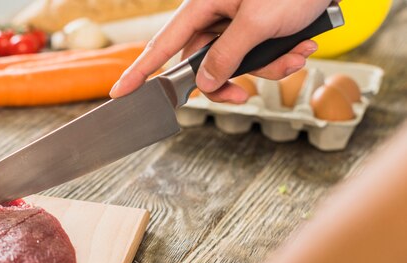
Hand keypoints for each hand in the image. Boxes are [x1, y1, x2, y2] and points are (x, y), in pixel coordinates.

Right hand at [110, 0, 333, 102]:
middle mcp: (215, 15)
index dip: (140, 71)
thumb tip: (206, 82)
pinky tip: (301, 46)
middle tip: (240, 95)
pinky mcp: (255, 28)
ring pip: (235, 64)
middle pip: (203, 63)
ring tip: (296, 53)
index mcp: (203, 5)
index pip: (162, 45)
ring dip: (266, 68)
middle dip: (230, 80)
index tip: (121, 91)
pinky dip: (278, 58)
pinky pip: (256, 56)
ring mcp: (236, 23)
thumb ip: (227, 56)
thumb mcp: (258, 21)